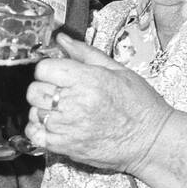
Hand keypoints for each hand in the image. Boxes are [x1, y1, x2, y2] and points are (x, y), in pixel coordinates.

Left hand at [24, 33, 172, 172]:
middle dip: (44, 88)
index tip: (56, 73)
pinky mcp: (67, 147)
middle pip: (34, 91)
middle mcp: (75, 103)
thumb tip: (63, 39)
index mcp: (87, 80)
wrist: (152, 140)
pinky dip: (39, 130)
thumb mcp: (117, 70)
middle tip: (59, 91)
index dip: (48, 69)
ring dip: (43, 110)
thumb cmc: (140, 106)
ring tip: (62, 110)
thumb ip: (85, 53)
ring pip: (34, 113)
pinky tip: (54, 126)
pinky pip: (36, 135)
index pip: (43, 68)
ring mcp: (68, 127)